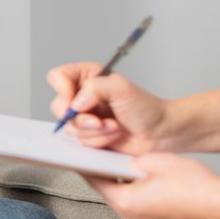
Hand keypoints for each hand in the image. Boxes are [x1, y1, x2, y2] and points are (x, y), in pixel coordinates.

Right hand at [46, 62, 170, 153]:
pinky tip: (114, 135)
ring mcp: (85, 117)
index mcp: (88, 77)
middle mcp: (83, 96)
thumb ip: (94, 88)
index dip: (62, 91)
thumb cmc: (147, 108)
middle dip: (81, 119)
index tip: (74, 104)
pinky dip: (98, 141)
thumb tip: (75, 104)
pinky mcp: (88, 135)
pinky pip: (80, 141)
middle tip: (98, 121)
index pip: (58, 77)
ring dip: (95, 131)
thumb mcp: (121, 89)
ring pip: (70, 127)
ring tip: (114, 127)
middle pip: (59, 106)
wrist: (160, 133)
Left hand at [86, 153, 219, 218]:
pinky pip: (141, 208)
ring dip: (127, 185)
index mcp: (126, 203)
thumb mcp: (156, 160)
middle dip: (111, 175)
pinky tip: (154, 183)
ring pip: (126, 200)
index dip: (90, 166)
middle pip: (110, 192)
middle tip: (113, 157)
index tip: (84, 157)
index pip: (96, 182)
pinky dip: (141, 195)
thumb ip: (131, 160)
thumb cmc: (195, 185)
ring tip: (139, 169)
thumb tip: (123, 161)